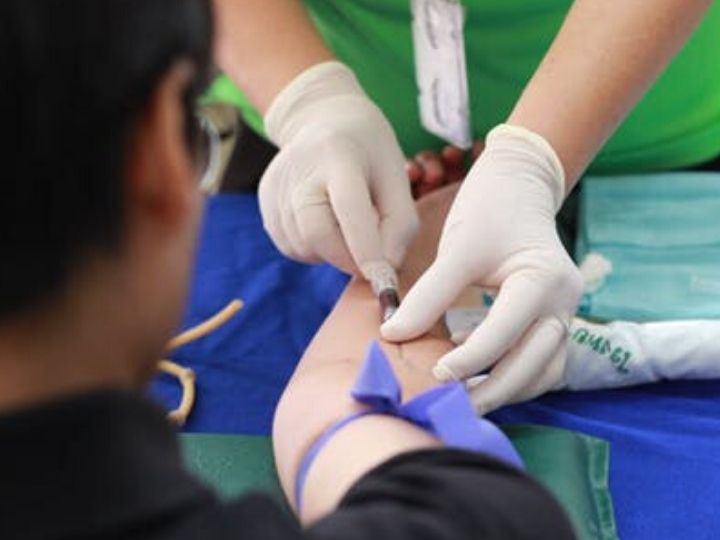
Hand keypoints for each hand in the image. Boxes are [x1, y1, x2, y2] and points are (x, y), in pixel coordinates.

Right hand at [259, 62, 417, 280]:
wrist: (323, 119)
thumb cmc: (369, 153)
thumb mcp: (397, 177)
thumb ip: (400, 225)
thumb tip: (385, 270)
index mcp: (339, 154)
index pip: (349, 206)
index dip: (366, 247)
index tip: (383, 278)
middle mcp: (300, 168)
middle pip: (317, 234)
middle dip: (347, 258)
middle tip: (369, 257)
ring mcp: (277, 186)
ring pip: (304, 246)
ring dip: (331, 252)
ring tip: (345, 224)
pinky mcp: (265, 202)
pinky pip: (291, 246)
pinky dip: (314, 248)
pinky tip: (325, 222)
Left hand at [382, 124, 583, 413]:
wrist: (520, 185)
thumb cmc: (489, 210)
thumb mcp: (458, 249)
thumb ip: (428, 295)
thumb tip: (393, 335)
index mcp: (544, 281)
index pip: (506, 333)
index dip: (469, 360)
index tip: (433, 376)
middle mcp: (564, 303)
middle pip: (534, 364)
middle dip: (493, 390)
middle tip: (450, 406)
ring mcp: (565, 314)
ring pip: (543, 371)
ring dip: (507, 390)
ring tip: (464, 401)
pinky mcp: (554, 320)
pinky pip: (541, 363)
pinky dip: (514, 376)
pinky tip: (480, 378)